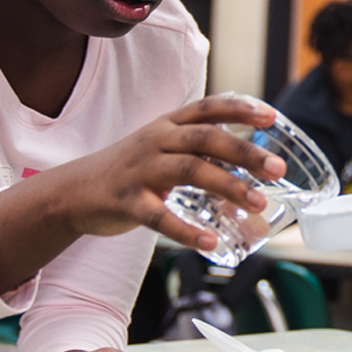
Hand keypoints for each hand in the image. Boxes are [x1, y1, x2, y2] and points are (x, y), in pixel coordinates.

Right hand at [55, 94, 283, 245]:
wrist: (75, 191)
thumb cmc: (130, 170)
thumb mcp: (162, 150)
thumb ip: (200, 156)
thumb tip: (249, 178)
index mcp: (167, 125)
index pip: (207, 108)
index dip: (240, 109)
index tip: (271, 116)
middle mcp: (155, 141)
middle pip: (206, 138)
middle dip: (245, 151)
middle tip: (277, 168)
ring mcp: (140, 170)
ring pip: (189, 170)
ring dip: (227, 185)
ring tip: (257, 202)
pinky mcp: (126, 201)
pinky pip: (160, 216)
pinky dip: (187, 231)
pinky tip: (210, 243)